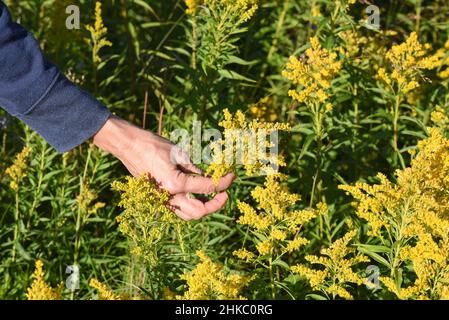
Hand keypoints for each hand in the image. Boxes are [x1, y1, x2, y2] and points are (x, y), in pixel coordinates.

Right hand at [92, 115, 234, 219]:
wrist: (128, 146)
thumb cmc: (153, 145)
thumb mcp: (180, 153)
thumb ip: (196, 169)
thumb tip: (211, 178)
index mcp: (175, 183)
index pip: (208, 187)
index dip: (224, 182)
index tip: (232, 176)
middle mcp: (168, 197)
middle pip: (199, 211)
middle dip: (216, 203)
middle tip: (225, 192)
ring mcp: (162, 201)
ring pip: (188, 215)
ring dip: (203, 208)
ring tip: (213, 196)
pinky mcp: (158, 199)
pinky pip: (178, 209)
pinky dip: (191, 206)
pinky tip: (198, 195)